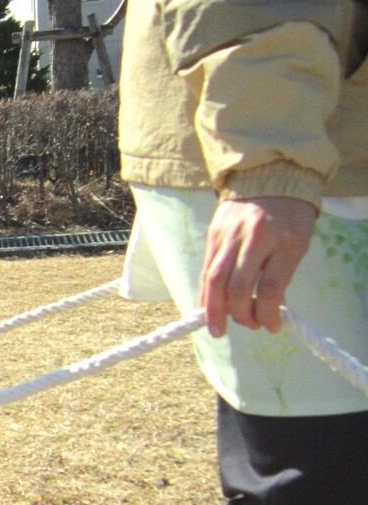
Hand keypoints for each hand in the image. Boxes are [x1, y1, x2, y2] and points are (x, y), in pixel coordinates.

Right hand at [199, 196, 315, 336]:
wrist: (271, 176)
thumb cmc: (291, 215)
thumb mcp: (298, 244)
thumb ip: (282, 275)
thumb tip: (266, 308)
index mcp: (284, 242)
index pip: (271, 288)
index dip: (268, 314)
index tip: (272, 326)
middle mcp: (254, 238)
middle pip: (238, 288)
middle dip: (240, 315)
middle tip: (247, 325)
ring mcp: (230, 235)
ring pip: (215, 281)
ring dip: (215, 310)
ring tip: (217, 328)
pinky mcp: (213, 235)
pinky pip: (206, 270)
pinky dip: (206, 293)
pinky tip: (208, 307)